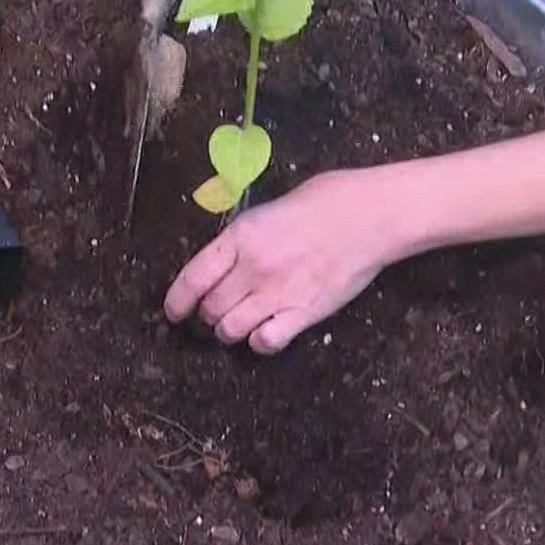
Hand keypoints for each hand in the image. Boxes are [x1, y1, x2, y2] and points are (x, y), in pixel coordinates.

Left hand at [163, 170, 391, 353]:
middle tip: (217, 312)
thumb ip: (242, 239)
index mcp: (240, 237)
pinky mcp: (304, 312)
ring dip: (230, 331)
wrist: (370, 215)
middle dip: (207, 315)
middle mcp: (253, 267)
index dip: (176, 301)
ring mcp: (278, 292)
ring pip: (230, 330)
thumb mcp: (268, 210)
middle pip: (209, 309)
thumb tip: (223, 262)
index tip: (174, 312)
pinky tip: (266, 331)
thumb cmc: (325, 202)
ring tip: (239, 323)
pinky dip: (260, 342)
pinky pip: (265, 342)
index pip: (192, 278)